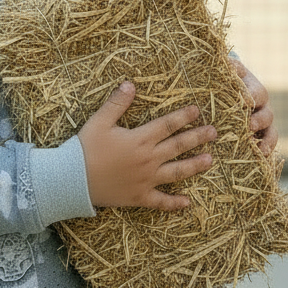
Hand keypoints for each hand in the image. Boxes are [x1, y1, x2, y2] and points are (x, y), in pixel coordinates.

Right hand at [77, 82, 215, 210]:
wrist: (73, 180)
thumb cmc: (85, 149)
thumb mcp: (99, 122)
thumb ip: (116, 103)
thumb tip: (130, 84)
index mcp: (140, 140)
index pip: (167, 125)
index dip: (183, 117)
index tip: (197, 111)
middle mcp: (148, 159)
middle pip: (178, 146)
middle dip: (197, 138)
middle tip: (214, 132)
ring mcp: (146, 180)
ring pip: (176, 172)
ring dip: (194, 166)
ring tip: (210, 161)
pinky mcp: (139, 196)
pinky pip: (160, 201)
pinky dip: (174, 203)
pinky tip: (187, 202)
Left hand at [230, 56, 278, 154]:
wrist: (224, 89)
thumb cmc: (223, 78)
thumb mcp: (224, 70)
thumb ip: (225, 66)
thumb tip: (220, 61)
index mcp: (253, 89)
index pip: (257, 93)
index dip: (251, 98)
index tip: (244, 103)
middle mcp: (261, 107)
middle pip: (266, 115)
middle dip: (258, 121)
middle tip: (249, 126)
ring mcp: (262, 123)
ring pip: (271, 132)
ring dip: (267, 141)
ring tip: (260, 150)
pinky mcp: (258, 136)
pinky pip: (267, 145)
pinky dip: (266, 152)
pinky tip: (259, 160)